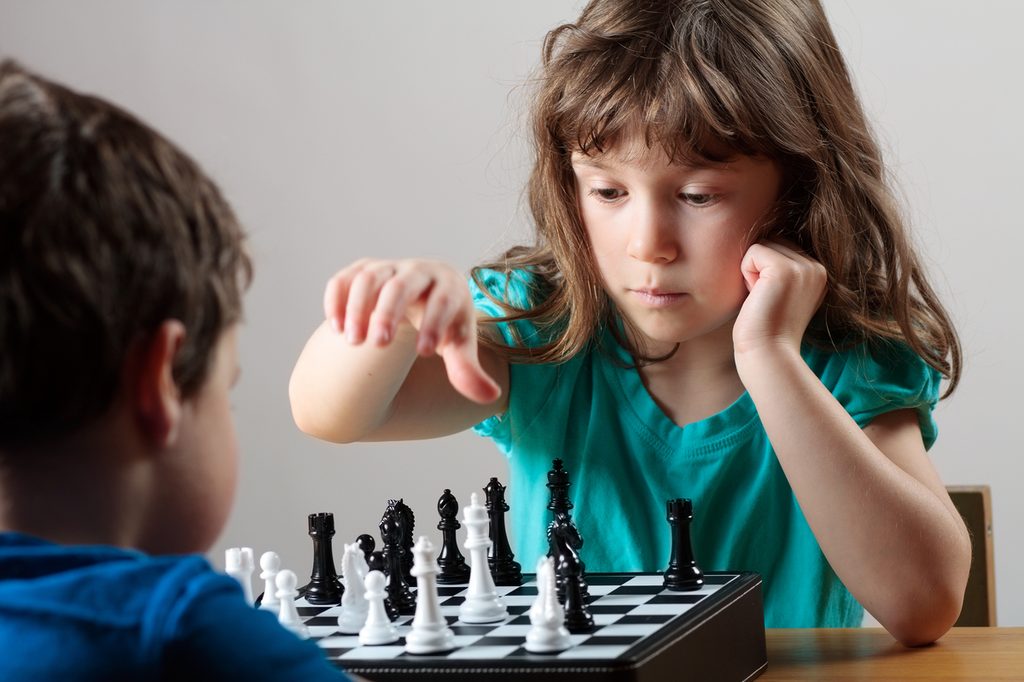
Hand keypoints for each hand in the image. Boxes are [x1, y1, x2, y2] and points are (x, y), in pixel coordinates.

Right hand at [322, 258, 500, 403]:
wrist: (424, 298)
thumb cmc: (445, 325)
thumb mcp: (458, 345)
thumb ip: (468, 371)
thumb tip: (491, 397)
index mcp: (448, 285)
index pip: (443, 300)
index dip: (434, 324)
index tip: (424, 353)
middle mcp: (418, 271)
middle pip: (402, 285)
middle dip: (388, 311)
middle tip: (377, 343)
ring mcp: (387, 269)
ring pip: (370, 278)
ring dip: (358, 307)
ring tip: (352, 341)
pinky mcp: (361, 272)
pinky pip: (345, 278)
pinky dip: (336, 299)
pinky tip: (334, 328)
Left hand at [732, 241, 826, 356]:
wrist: (768, 355)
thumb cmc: (765, 332)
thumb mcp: (781, 295)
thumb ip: (780, 271)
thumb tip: (761, 244)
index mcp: (818, 273)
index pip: (780, 247)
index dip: (764, 272)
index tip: (770, 301)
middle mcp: (816, 267)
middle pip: (771, 242)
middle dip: (758, 270)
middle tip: (764, 301)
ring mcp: (803, 267)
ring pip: (762, 245)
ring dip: (751, 272)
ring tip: (762, 300)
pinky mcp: (785, 270)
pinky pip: (753, 251)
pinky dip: (745, 273)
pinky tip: (756, 297)